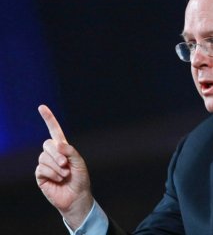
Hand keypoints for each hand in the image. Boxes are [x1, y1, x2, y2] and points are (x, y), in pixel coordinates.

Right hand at [35, 105, 93, 229]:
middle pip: (47, 144)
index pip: (54, 130)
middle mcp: (53, 154)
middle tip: (66, 164)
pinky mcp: (40, 175)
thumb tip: (57, 144)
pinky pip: (41, 168)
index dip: (49, 119)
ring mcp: (46, 164)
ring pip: (44, 157)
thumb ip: (69, 151)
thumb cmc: (80, 178)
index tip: (41, 107)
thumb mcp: (79, 161)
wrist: (77, 196)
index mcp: (63, 148)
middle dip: (56, 154)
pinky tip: (58, 179)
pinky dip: (52, 173)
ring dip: (56, 167)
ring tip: (65, 175)